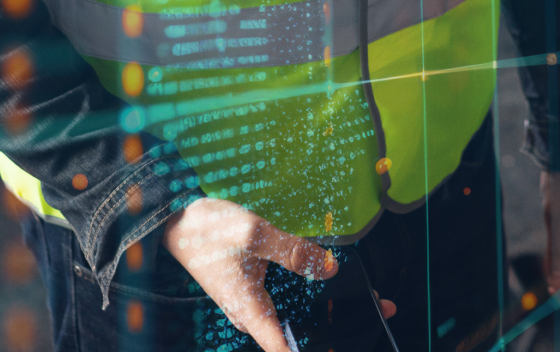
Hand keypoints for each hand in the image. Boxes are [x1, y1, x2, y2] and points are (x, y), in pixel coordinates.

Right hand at [162, 198, 392, 351]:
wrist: (177, 220)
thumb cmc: (209, 230)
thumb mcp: (255, 234)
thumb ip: (293, 251)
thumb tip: (329, 269)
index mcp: (251, 311)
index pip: (284, 350)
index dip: (312, 351)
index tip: (340, 346)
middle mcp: (252, 315)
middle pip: (296, 335)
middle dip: (335, 327)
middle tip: (382, 309)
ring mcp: (252, 305)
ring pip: (293, 319)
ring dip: (326, 312)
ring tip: (367, 300)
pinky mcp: (253, 292)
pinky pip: (285, 303)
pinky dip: (310, 298)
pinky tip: (331, 286)